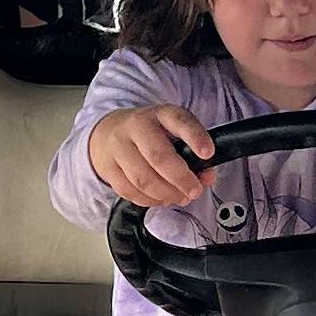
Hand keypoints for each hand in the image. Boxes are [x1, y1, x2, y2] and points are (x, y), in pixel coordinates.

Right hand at [87, 103, 215, 209]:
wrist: (109, 131)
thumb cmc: (149, 134)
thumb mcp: (173, 132)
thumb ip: (193, 153)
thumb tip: (207, 178)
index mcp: (160, 114)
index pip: (179, 121)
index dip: (195, 137)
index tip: (208, 153)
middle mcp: (137, 127)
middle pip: (159, 156)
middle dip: (181, 179)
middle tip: (194, 191)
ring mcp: (118, 147)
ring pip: (143, 179)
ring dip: (166, 194)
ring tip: (179, 198)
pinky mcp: (107, 167)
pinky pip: (129, 191)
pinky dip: (149, 200)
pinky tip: (160, 199)